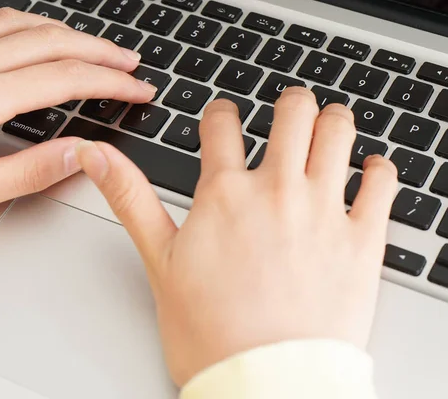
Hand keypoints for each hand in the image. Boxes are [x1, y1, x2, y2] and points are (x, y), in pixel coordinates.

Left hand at [0, 9, 155, 246]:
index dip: (110, 81)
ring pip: (14, 22)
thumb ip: (23, 172)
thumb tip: (78, 153)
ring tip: (91, 45)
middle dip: (98, 48)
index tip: (139, 88)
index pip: (62, 78)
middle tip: (130, 61)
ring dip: (62, 30)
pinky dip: (19, 25)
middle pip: (46, 39)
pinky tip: (25, 38)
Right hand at [76, 88, 397, 386]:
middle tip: (287, 118)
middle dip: (289, 106)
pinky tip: (366, 172)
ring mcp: (323, 211)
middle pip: (292, 110)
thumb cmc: (210, 332)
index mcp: (224, 194)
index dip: (221, 113)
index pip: (222, 121)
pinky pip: (383, 181)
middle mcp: (276, 191)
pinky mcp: (362, 239)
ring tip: (326, 134)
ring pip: (338, 130)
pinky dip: (378, 167)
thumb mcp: (158, 260)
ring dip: (332, 123)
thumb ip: (128, 197)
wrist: (263, 384)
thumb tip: (94, 154)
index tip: (224, 120)